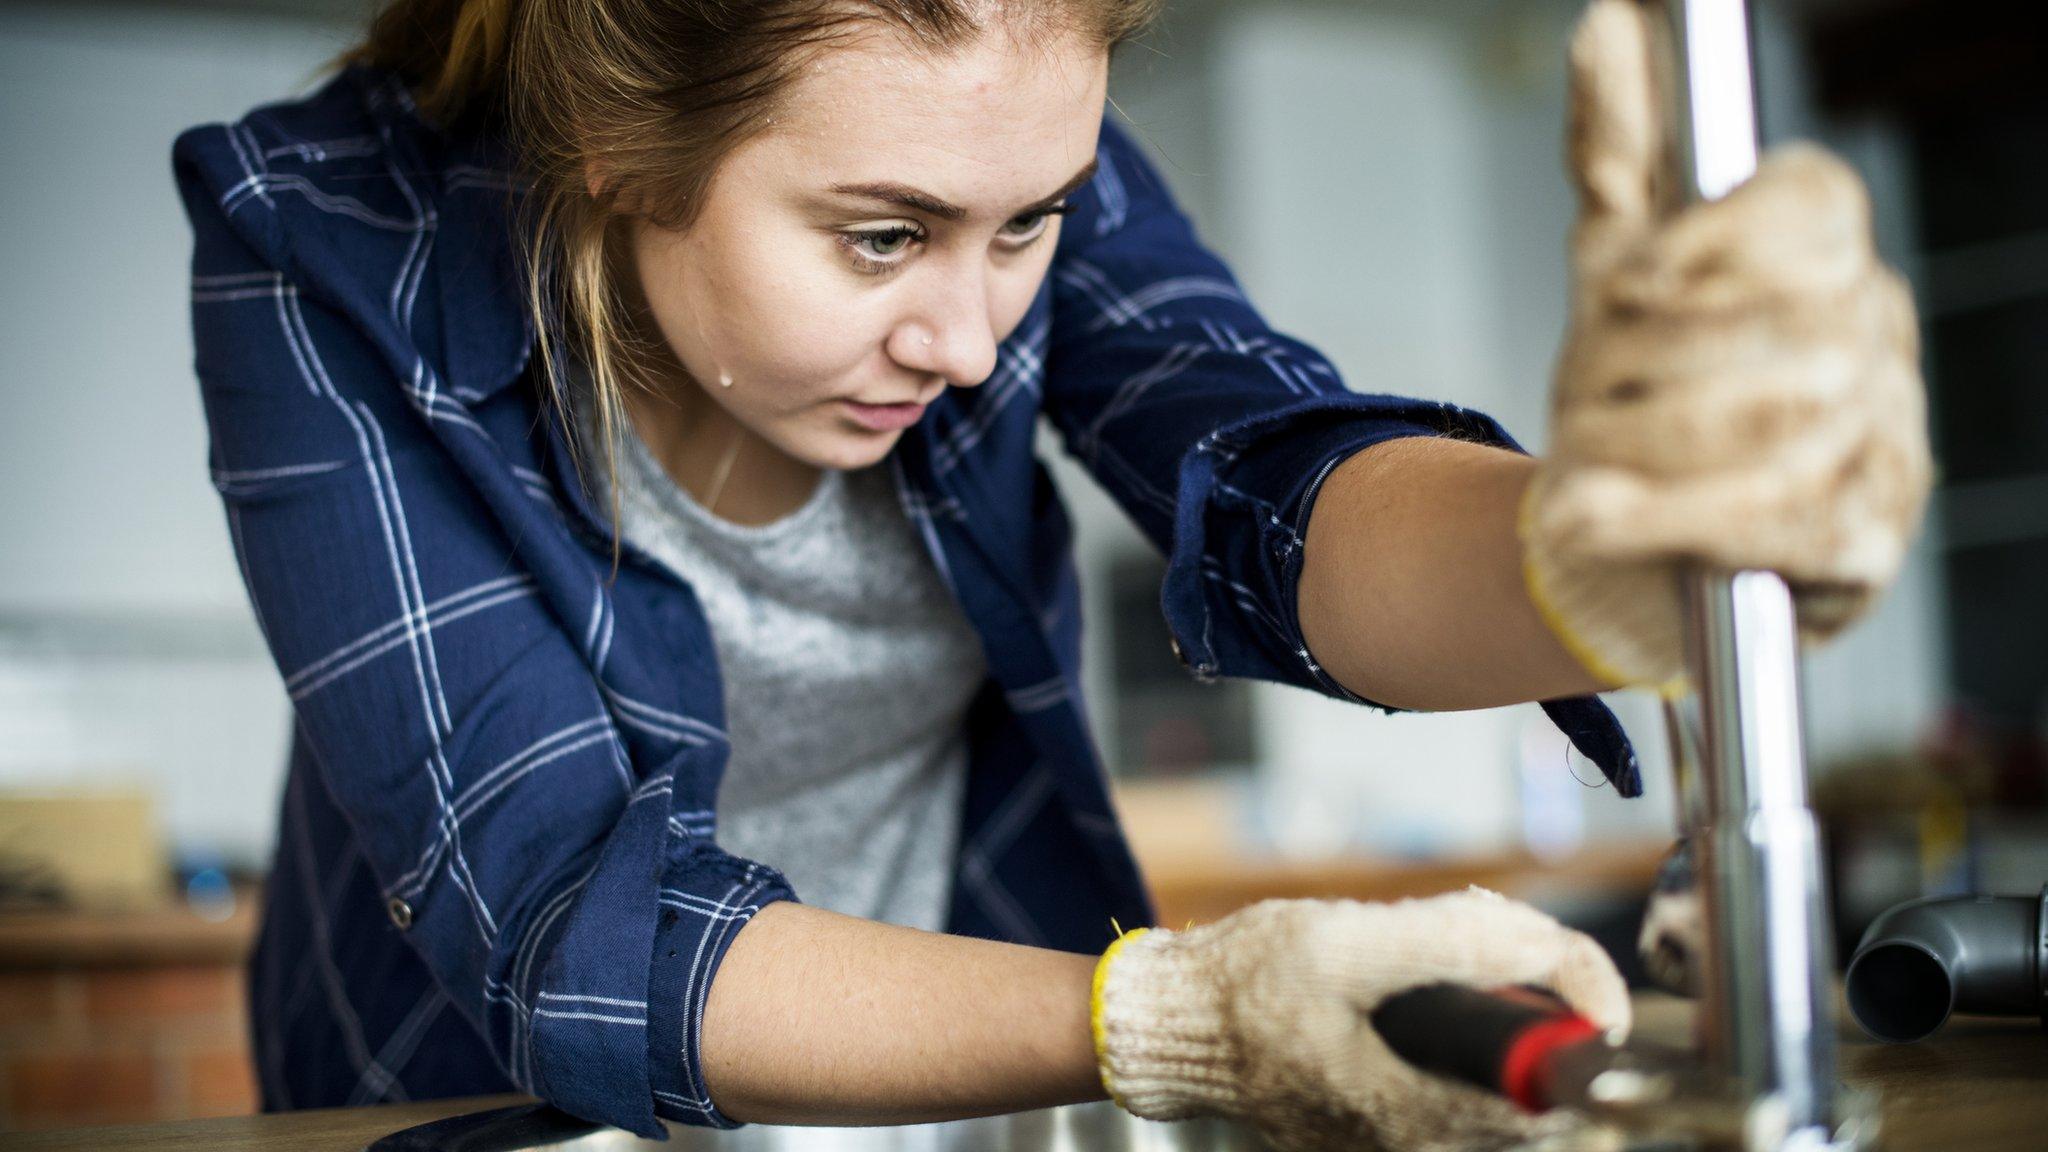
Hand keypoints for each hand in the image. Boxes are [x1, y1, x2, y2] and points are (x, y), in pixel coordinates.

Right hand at [1091, 889, 1631, 1151]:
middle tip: (1515, 954)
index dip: (1582, 1027)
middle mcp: (1407, 1147)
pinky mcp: (1373, 1132)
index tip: (1587, 985)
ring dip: (1499, 1028)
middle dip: (1537, 1017)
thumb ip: (1448, 943)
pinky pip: (1452, 1095)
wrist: (1175, 1024)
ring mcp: (1389, 1146)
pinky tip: (1421, 995)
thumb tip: (1540, 945)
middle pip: (1527, 1097)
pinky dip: (1460, 1044)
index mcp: (1410, 1114)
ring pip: (1491, 1095)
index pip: (1545, 1094)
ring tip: (1461, 967)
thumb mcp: (1343, 940)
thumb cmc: (1246, 983)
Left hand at [1522, 0, 1933, 690]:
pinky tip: (1601, 516)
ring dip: (1639, 449)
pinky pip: (1769, 521)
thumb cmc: (1636, 395)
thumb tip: (1606, 22)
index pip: (1814, 203)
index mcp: (1827, 256)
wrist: (1633, 545)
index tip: (1625, 283)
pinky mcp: (1863, 539)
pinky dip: (1664, 521)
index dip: (1715, 236)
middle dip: (1643, 368)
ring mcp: (1882, 441)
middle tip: (1573, 399)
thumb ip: (1617, 153)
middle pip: (1773, 321)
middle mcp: (1872, 339)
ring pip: (1764, 425)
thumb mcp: (1613, 269)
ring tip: (1580, 469)